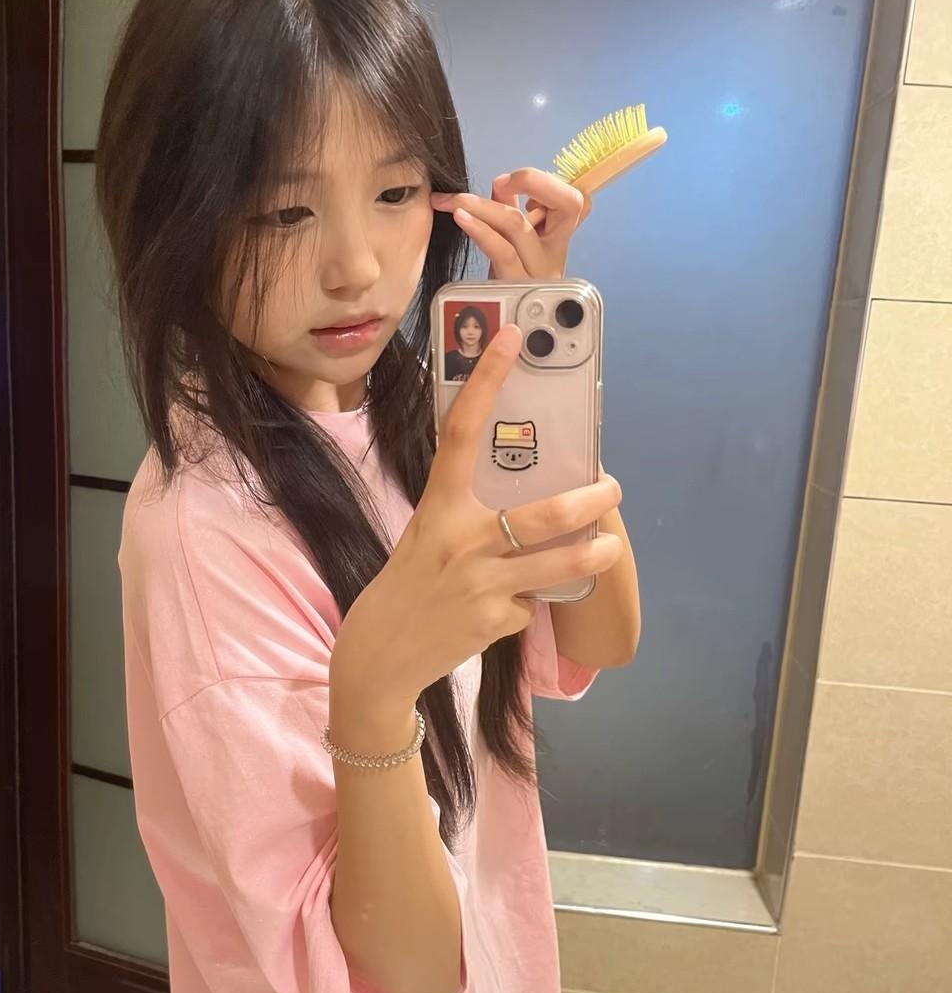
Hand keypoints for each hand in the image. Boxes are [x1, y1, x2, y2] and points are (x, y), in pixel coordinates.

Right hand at [329, 324, 622, 713]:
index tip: (508, 339)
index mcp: (438, 507)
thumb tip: (534, 505)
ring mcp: (477, 583)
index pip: (460, 432)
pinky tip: (501, 612)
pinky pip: (528, 605)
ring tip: (609, 547)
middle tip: (613, 489)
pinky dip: (524, 606)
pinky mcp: (490, 621)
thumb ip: (470, 518)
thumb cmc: (410, 585)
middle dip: (591, 500)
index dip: (485, 382)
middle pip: (543, 514)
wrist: (379, 653)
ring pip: (556, 565)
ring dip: (593, 555)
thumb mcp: (430, 536)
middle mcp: (459, 540)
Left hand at [430, 167, 590, 280]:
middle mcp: (556, 253)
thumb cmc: (508, 283)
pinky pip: (502, 252)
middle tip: (499, 179)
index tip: (514, 181)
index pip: (577, 201)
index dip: (550, 183)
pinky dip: (480, 230)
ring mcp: (540, 272)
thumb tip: (501, 184)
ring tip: (452, 200)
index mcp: (559, 238)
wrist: (508, 335)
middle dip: (533, 180)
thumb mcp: (513, 245)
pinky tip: (461, 217)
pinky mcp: (519, 288)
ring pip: (519, 225)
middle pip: (567, 205)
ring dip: (483, 205)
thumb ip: (510, 212)